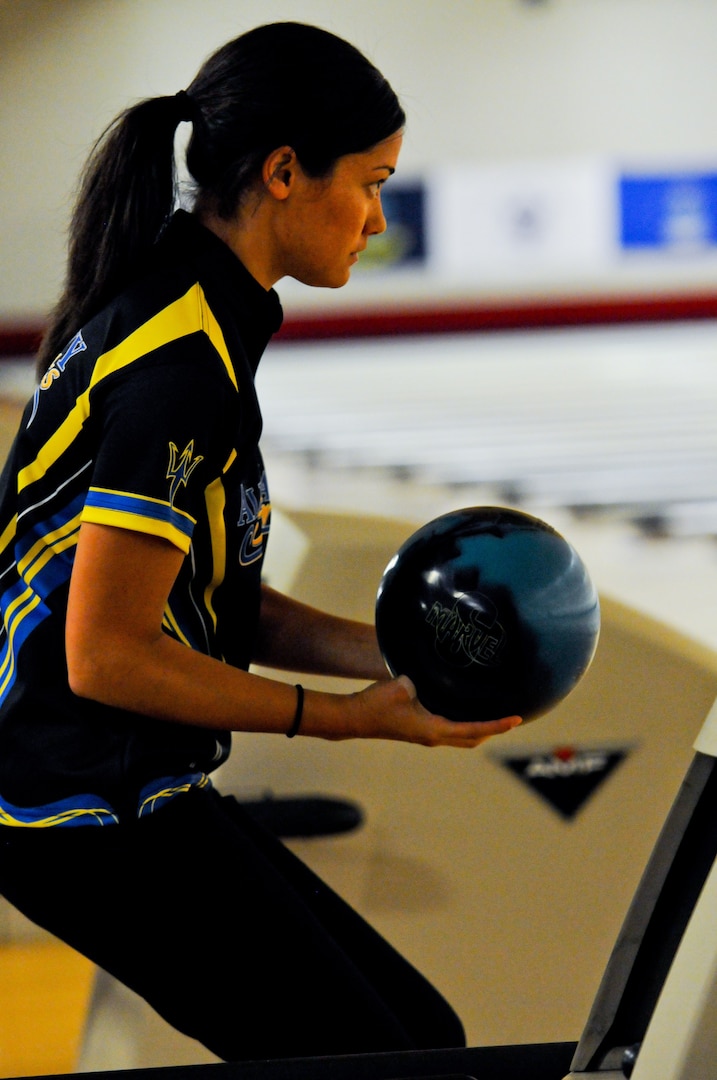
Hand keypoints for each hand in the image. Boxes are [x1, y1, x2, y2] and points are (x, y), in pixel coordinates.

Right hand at [341, 675, 521, 747]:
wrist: (354, 717)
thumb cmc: (376, 704)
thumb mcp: (400, 686)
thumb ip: (419, 682)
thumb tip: (423, 680)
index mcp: (433, 730)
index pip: (473, 729)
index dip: (497, 725)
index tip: (516, 720)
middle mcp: (433, 737)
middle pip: (472, 739)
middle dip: (492, 731)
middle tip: (511, 719)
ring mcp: (426, 736)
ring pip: (461, 738)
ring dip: (478, 730)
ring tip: (494, 716)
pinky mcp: (419, 730)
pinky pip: (449, 730)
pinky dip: (463, 724)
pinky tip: (463, 710)